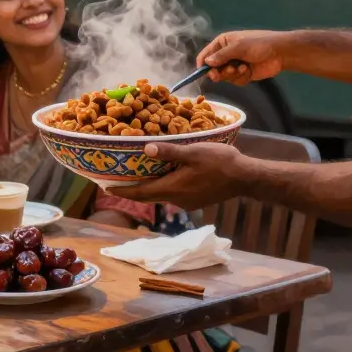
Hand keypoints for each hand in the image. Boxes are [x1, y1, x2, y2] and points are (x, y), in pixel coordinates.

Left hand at [108, 142, 248, 209]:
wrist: (245, 178)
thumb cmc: (220, 162)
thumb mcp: (193, 152)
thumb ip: (169, 152)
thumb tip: (145, 149)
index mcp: (172, 188)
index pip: (141, 193)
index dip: (122, 191)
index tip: (106, 189)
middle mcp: (176, 200)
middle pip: (148, 196)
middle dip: (131, 189)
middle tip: (116, 181)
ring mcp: (187, 202)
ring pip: (161, 194)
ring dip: (148, 187)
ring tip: (136, 175)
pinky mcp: (195, 201)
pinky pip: (173, 194)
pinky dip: (162, 186)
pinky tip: (163, 176)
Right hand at [196, 30, 287, 84]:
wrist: (280, 53)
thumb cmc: (259, 44)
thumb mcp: (238, 47)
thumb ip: (221, 55)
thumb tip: (206, 62)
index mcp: (222, 43)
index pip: (206, 54)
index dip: (202, 64)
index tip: (202, 72)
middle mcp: (226, 54)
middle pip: (213, 68)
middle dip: (218, 72)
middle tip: (221, 74)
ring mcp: (235, 64)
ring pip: (224, 76)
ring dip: (231, 74)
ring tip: (242, 68)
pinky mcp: (243, 74)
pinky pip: (235, 80)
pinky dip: (241, 77)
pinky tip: (248, 71)